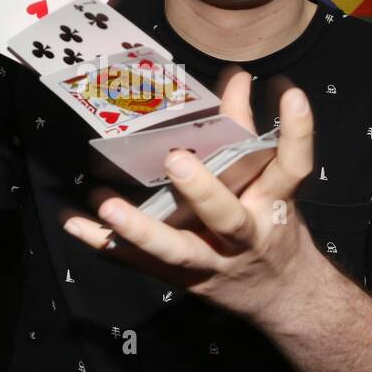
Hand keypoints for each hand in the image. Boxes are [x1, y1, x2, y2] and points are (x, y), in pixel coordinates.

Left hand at [62, 67, 318, 323]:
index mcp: (272, 203)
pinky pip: (138, 261)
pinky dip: (105, 242)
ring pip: (176, 250)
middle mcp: (245, 236)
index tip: (289, 92)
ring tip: (106, 203)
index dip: (297, 131)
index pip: (292, 166)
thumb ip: (248, 128)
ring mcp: (211, 261)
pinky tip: (74, 221)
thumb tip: (236, 74)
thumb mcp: (270, 183)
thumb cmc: (272, 226)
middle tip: (177, 160)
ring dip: (140, 228)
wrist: (279, 297)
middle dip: (203, 191)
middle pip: (227, 217)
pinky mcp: (180, 277)